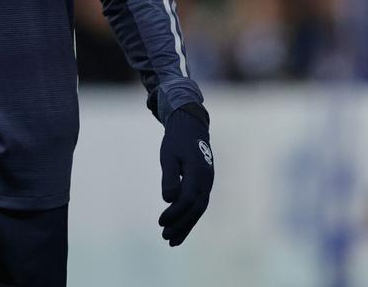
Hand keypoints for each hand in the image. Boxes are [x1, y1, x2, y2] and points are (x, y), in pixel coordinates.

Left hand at [158, 103, 213, 245]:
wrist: (191, 126)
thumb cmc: (177, 141)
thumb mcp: (168, 155)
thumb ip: (170, 177)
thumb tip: (169, 199)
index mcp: (197, 171)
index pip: (188, 199)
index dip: (175, 213)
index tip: (160, 221)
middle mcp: (206, 180)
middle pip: (196, 209)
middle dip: (181, 225)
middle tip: (165, 238)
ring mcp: (207, 182)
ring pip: (199, 209)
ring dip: (186, 226)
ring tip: (172, 241)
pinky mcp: (204, 184)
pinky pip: (199, 205)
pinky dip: (190, 218)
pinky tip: (180, 228)